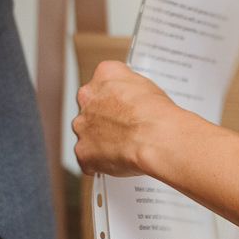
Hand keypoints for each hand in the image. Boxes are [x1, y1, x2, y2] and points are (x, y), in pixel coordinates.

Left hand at [72, 60, 180, 177]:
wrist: (155, 136)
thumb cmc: (156, 112)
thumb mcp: (146, 85)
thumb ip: (129, 89)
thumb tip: (131, 99)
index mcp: (104, 75)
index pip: (102, 83)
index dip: (114, 99)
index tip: (121, 107)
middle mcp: (87, 97)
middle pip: (90, 108)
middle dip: (103, 119)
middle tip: (122, 129)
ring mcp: (82, 125)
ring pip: (87, 133)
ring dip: (100, 140)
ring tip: (123, 147)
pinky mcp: (82, 150)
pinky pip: (88, 158)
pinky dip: (100, 163)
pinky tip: (118, 161)